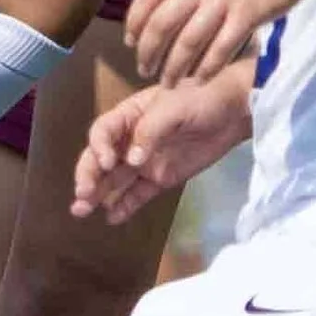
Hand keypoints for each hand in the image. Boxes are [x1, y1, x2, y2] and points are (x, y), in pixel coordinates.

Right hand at [75, 70, 253, 225]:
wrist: (234, 111)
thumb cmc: (201, 97)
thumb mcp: (174, 107)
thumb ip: (150, 132)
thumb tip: (132, 161)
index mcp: (130, 115)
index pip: (103, 132)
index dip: (99, 147)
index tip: (107, 162)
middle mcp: (131, 139)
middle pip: (102, 159)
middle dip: (88, 176)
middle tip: (82, 195)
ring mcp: (146, 161)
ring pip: (114, 180)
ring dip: (97, 194)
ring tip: (81, 211)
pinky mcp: (162, 178)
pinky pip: (138, 194)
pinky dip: (125, 206)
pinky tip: (112, 218)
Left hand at [125, 0, 314, 87]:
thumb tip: (156, 6)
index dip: (134, 22)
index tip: (130, 42)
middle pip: (162, 24)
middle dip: (148, 52)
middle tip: (144, 69)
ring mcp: (223, 0)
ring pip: (188, 42)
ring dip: (173, 67)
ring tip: (167, 82)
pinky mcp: (246, 17)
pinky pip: (220, 49)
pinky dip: (206, 68)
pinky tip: (198, 80)